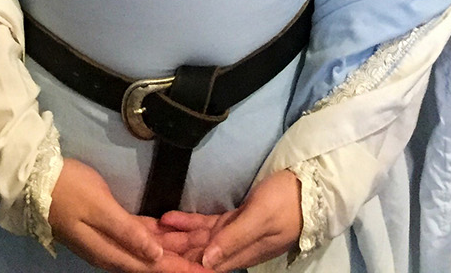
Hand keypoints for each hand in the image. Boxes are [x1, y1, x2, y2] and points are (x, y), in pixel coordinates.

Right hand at [48, 158, 201, 272]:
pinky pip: (141, 236)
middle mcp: (114, 253)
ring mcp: (112, 240)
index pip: (155, 268)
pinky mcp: (111, 224)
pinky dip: (158, 236)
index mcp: (112, 253)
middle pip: (155, 263)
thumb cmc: (70, 190)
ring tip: (199, 249)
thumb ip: (127, 232)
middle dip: (182, 262)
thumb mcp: (99, 208)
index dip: (181, 271)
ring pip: (150, 250)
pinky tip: (172, 234)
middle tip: (210, 262)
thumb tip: (155, 257)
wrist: (38, 180)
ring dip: (174, 250)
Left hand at [156, 170, 302, 271]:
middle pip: (195, 255)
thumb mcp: (261, 218)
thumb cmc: (287, 201)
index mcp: (240, 253)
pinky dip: (186, 222)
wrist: (309, 187)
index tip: (155, 263)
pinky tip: (167, 218)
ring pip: (196, 240)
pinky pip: (205, 225)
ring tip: (147, 232)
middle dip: (169, 251)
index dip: (180, 266)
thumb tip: (206, 261)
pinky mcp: (233, 220)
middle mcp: (233, 248)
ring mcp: (232, 234)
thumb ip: (234, 239)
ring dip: (173, 237)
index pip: (204, 267)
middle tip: (142, 244)